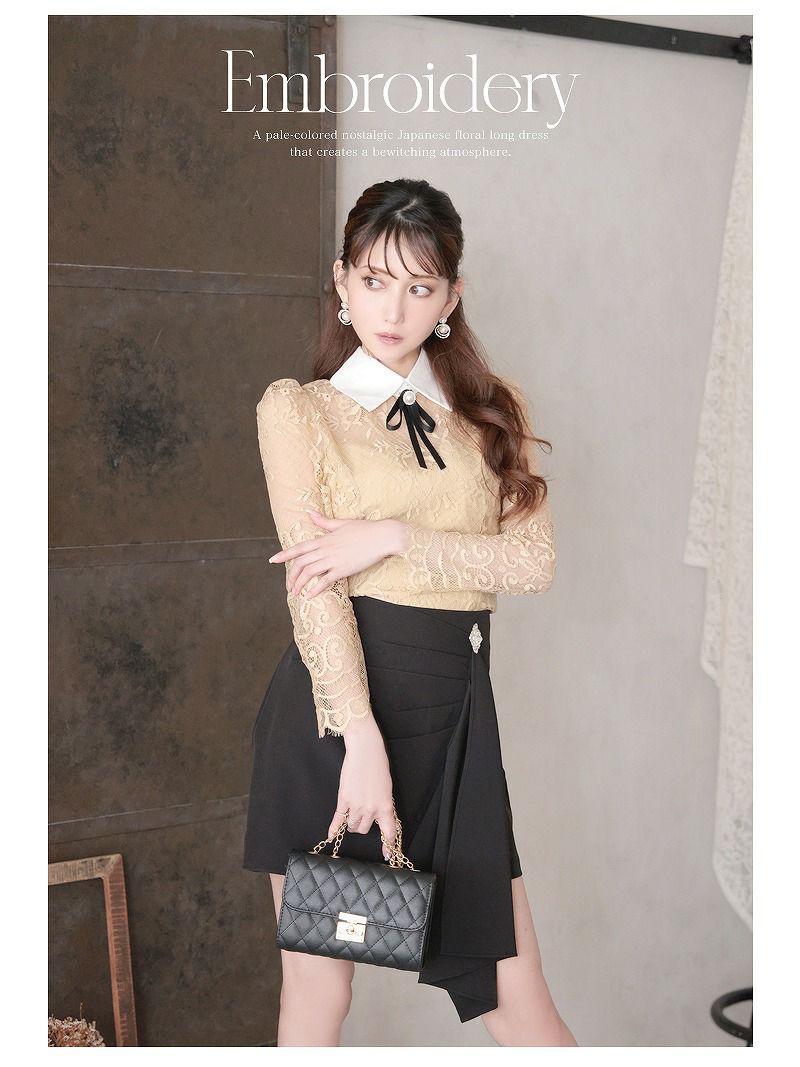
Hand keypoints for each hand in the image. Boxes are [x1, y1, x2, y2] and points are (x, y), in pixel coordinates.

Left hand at [268, 512, 409, 598]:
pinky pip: (325, 581)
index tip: (272, 560)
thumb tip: (310, 512)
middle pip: (301, 563)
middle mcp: (326, 549)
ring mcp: (334, 560)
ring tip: (295, 593)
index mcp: (324, 539)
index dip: (284, 554)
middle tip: (288, 586)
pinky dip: (315, 589)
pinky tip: (310, 596)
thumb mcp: (342, 523)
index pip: (299, 547)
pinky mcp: (343, 569)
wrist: (382, 536)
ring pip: (310, 572)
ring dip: (300, 584)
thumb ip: (324, 521)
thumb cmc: (365, 529)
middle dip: (291, 575)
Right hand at [327, 718, 396, 861]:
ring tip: (353, 811)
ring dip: (352, 822)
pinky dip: (335, 828)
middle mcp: (371, 809)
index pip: (388, 832)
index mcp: (386, 806)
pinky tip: (331, 835)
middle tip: (363, 814)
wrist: (365, 751)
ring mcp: (356, 806)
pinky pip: (339, 819)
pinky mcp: (343, 800)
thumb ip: (383, 805)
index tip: (387, 855)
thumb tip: (378, 818)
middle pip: (365, 829)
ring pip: (353, 825)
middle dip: (363, 824)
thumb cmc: (378, 766)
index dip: (388, 845)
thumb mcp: (387, 788)